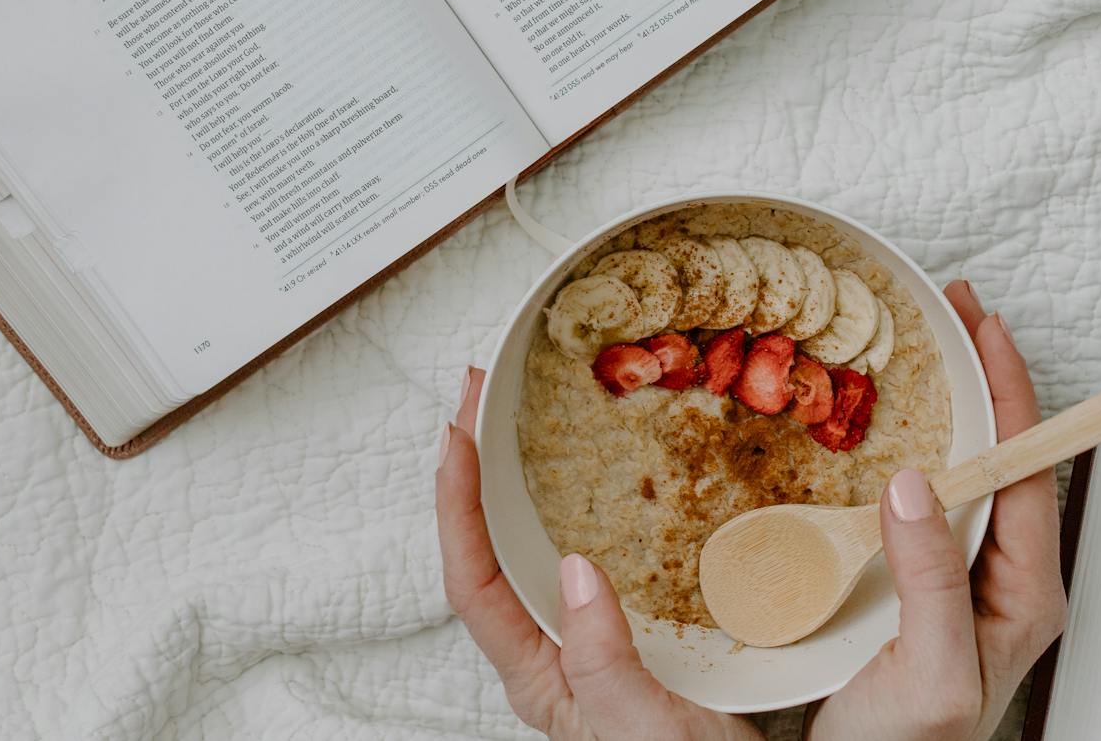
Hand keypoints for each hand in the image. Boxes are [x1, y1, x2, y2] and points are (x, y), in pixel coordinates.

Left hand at [436, 367, 760, 740]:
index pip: (474, 582)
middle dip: (471, 469)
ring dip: (510, 477)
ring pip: (526, 545)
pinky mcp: (623, 622)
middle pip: (486, 549)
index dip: (456, 507)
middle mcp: (549, 650)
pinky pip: (576, 548)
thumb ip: (605, 661)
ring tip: (505, 413)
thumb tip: (578, 570)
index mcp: (538, 675)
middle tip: (474, 392)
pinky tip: (585, 468)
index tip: (456, 435)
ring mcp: (581, 634)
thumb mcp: (645, 728)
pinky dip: (568, 498)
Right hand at [807, 281, 1067, 740]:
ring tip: (923, 350)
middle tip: (951, 312)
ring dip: (949, 406)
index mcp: (1025, 591)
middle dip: (984, 376)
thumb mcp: (931, 674)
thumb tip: (915, 483)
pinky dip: (910, 445)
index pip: (1030, 465)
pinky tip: (879, 427)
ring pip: (965, 471)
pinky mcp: (917, 585)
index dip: (1013, 387)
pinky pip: (923, 498)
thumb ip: (932, 583)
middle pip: (1004, 454)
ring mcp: (960, 580)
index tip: (985, 325)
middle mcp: (1001, 578)